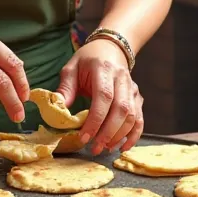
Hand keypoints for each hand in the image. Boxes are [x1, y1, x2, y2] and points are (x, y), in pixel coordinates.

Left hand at [57, 39, 143, 154]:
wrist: (110, 48)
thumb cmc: (87, 60)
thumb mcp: (71, 69)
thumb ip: (65, 89)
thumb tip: (57, 112)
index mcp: (103, 69)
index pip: (103, 97)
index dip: (95, 120)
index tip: (84, 137)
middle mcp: (121, 79)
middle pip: (121, 109)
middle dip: (108, 132)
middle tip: (95, 148)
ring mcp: (132, 88)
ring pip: (132, 116)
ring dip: (119, 135)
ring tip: (104, 148)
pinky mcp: (138, 97)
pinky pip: (140, 118)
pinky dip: (134, 135)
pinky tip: (123, 146)